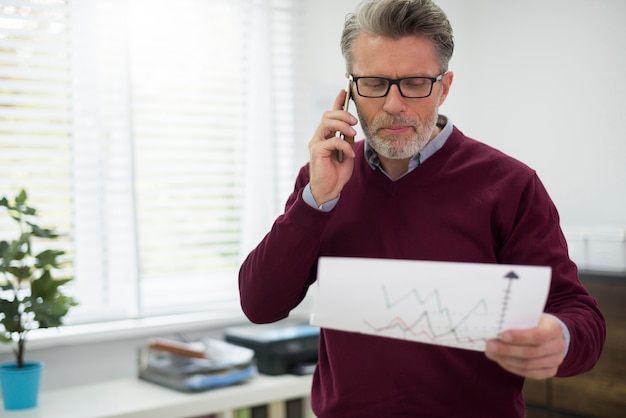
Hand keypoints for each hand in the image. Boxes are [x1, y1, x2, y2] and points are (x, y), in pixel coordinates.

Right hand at [307, 89, 357, 205]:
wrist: (329, 191)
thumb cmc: (336, 174)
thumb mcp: (347, 153)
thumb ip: (347, 140)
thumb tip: (351, 129)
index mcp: (326, 136)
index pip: (330, 115)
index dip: (337, 102)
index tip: (344, 91)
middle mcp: (319, 137)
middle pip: (327, 115)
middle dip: (342, 114)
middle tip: (355, 122)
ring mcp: (316, 143)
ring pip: (327, 123)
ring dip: (342, 125)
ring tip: (353, 133)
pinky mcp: (316, 151)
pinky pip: (332, 140)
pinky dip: (344, 145)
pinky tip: (349, 154)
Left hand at [485, 314, 565, 378]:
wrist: (550, 334)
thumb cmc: (535, 322)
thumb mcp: (530, 316)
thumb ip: (517, 320)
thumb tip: (494, 326)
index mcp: (554, 328)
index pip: (538, 335)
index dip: (519, 337)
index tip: (502, 335)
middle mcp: (558, 346)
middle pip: (531, 352)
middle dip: (507, 350)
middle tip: (490, 346)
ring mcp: (555, 361)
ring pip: (528, 365)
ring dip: (506, 360)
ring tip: (491, 353)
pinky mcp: (550, 371)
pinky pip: (528, 373)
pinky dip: (512, 368)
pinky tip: (501, 360)